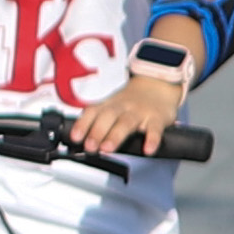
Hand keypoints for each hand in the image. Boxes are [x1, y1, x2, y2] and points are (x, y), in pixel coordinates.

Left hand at [69, 53, 191, 154]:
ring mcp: (140, 112)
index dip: (82, 124)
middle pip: (107, 117)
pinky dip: (152, 140)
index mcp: (109, 105)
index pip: (92, 112)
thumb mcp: (112, 107)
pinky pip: (154, 129)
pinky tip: (147, 150)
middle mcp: (122, 107)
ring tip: (107, 148)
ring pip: (126, 122)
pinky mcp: (157, 118)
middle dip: (96, 132)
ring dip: (115, 136)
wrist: (158, 84)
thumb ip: (97, 123)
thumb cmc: (131, 101)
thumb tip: (80, 143)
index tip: (75, 138)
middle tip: (89, 147)